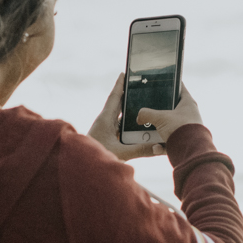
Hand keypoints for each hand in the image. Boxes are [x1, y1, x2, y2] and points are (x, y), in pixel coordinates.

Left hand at [87, 74, 204, 161]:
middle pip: (118, 104)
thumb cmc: (97, 158)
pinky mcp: (105, 138)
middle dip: (127, 95)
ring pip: (118, 116)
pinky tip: (135, 126)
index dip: (120, 85)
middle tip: (139, 86)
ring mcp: (104, 130)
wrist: (82, 169)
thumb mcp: (122, 153)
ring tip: (141, 103)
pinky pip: (118, 127)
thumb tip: (159, 146)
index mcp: (105, 119)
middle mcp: (104, 122)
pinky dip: (126, 123)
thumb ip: (141, 149)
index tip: (125, 73)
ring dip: (128, 110)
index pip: (114, 97)